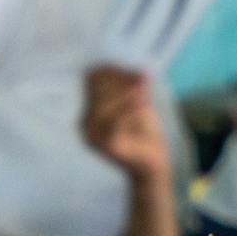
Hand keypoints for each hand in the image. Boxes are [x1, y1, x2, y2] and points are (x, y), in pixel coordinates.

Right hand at [81, 66, 168, 185]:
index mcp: (88, 111)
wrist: (151, 165)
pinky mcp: (106, 146)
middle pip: (97, 90)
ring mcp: (93, 136)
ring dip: (127, 95)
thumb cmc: (143, 133)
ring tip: (145, 94)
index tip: (137, 74)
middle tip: (143, 82)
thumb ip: (134, 87)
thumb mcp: (138, 104)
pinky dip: (130, 110)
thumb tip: (139, 71)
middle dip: (122, 81)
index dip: (114, 71)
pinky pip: (115, 122)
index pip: (92, 79)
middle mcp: (85, 124)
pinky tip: (144, 108)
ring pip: (104, 105)